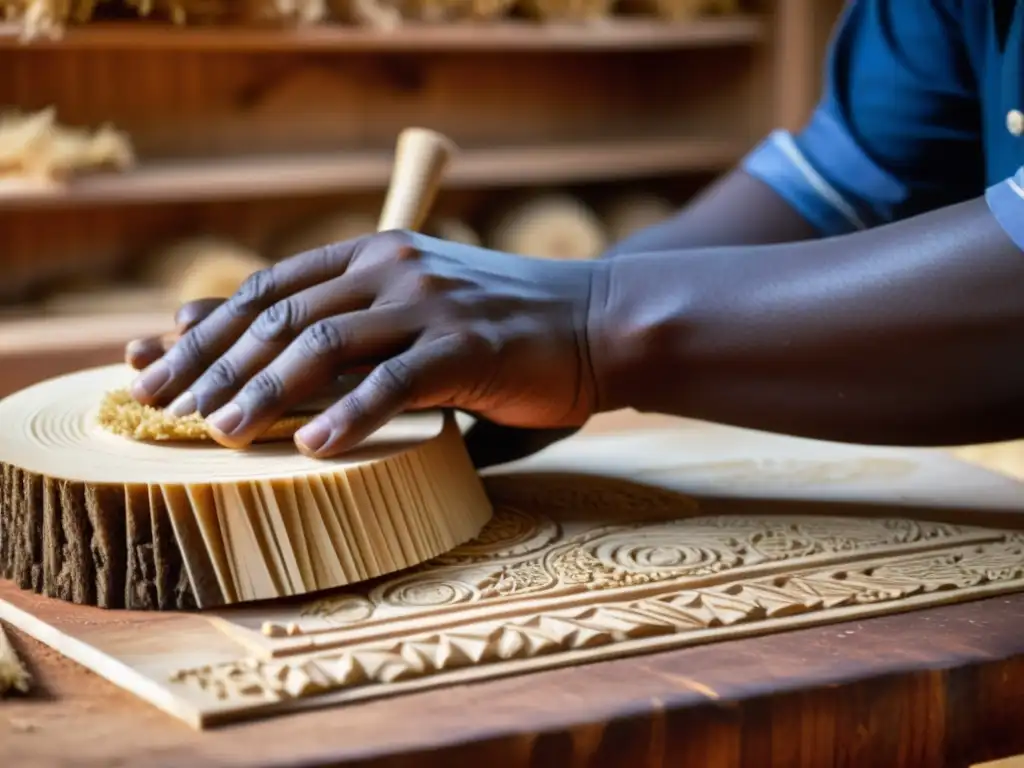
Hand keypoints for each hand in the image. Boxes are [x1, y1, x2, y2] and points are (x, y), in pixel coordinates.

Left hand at [126, 231, 608, 457]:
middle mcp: (392, 266)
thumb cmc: (505, 328)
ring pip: (324, 343)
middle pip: (280, 314)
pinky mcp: (466, 345)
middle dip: (215, 363)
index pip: (269, 287)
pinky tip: (310, 449)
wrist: (598, 322)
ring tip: (221, 434)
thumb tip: (287, 381)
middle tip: (163, 405)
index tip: (155, 360)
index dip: (207, 326)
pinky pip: (393, 381)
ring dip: (265, 390)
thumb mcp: (420, 314)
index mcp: (374, 253)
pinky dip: (348, 416)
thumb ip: (359, 334)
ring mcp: (429, 302)